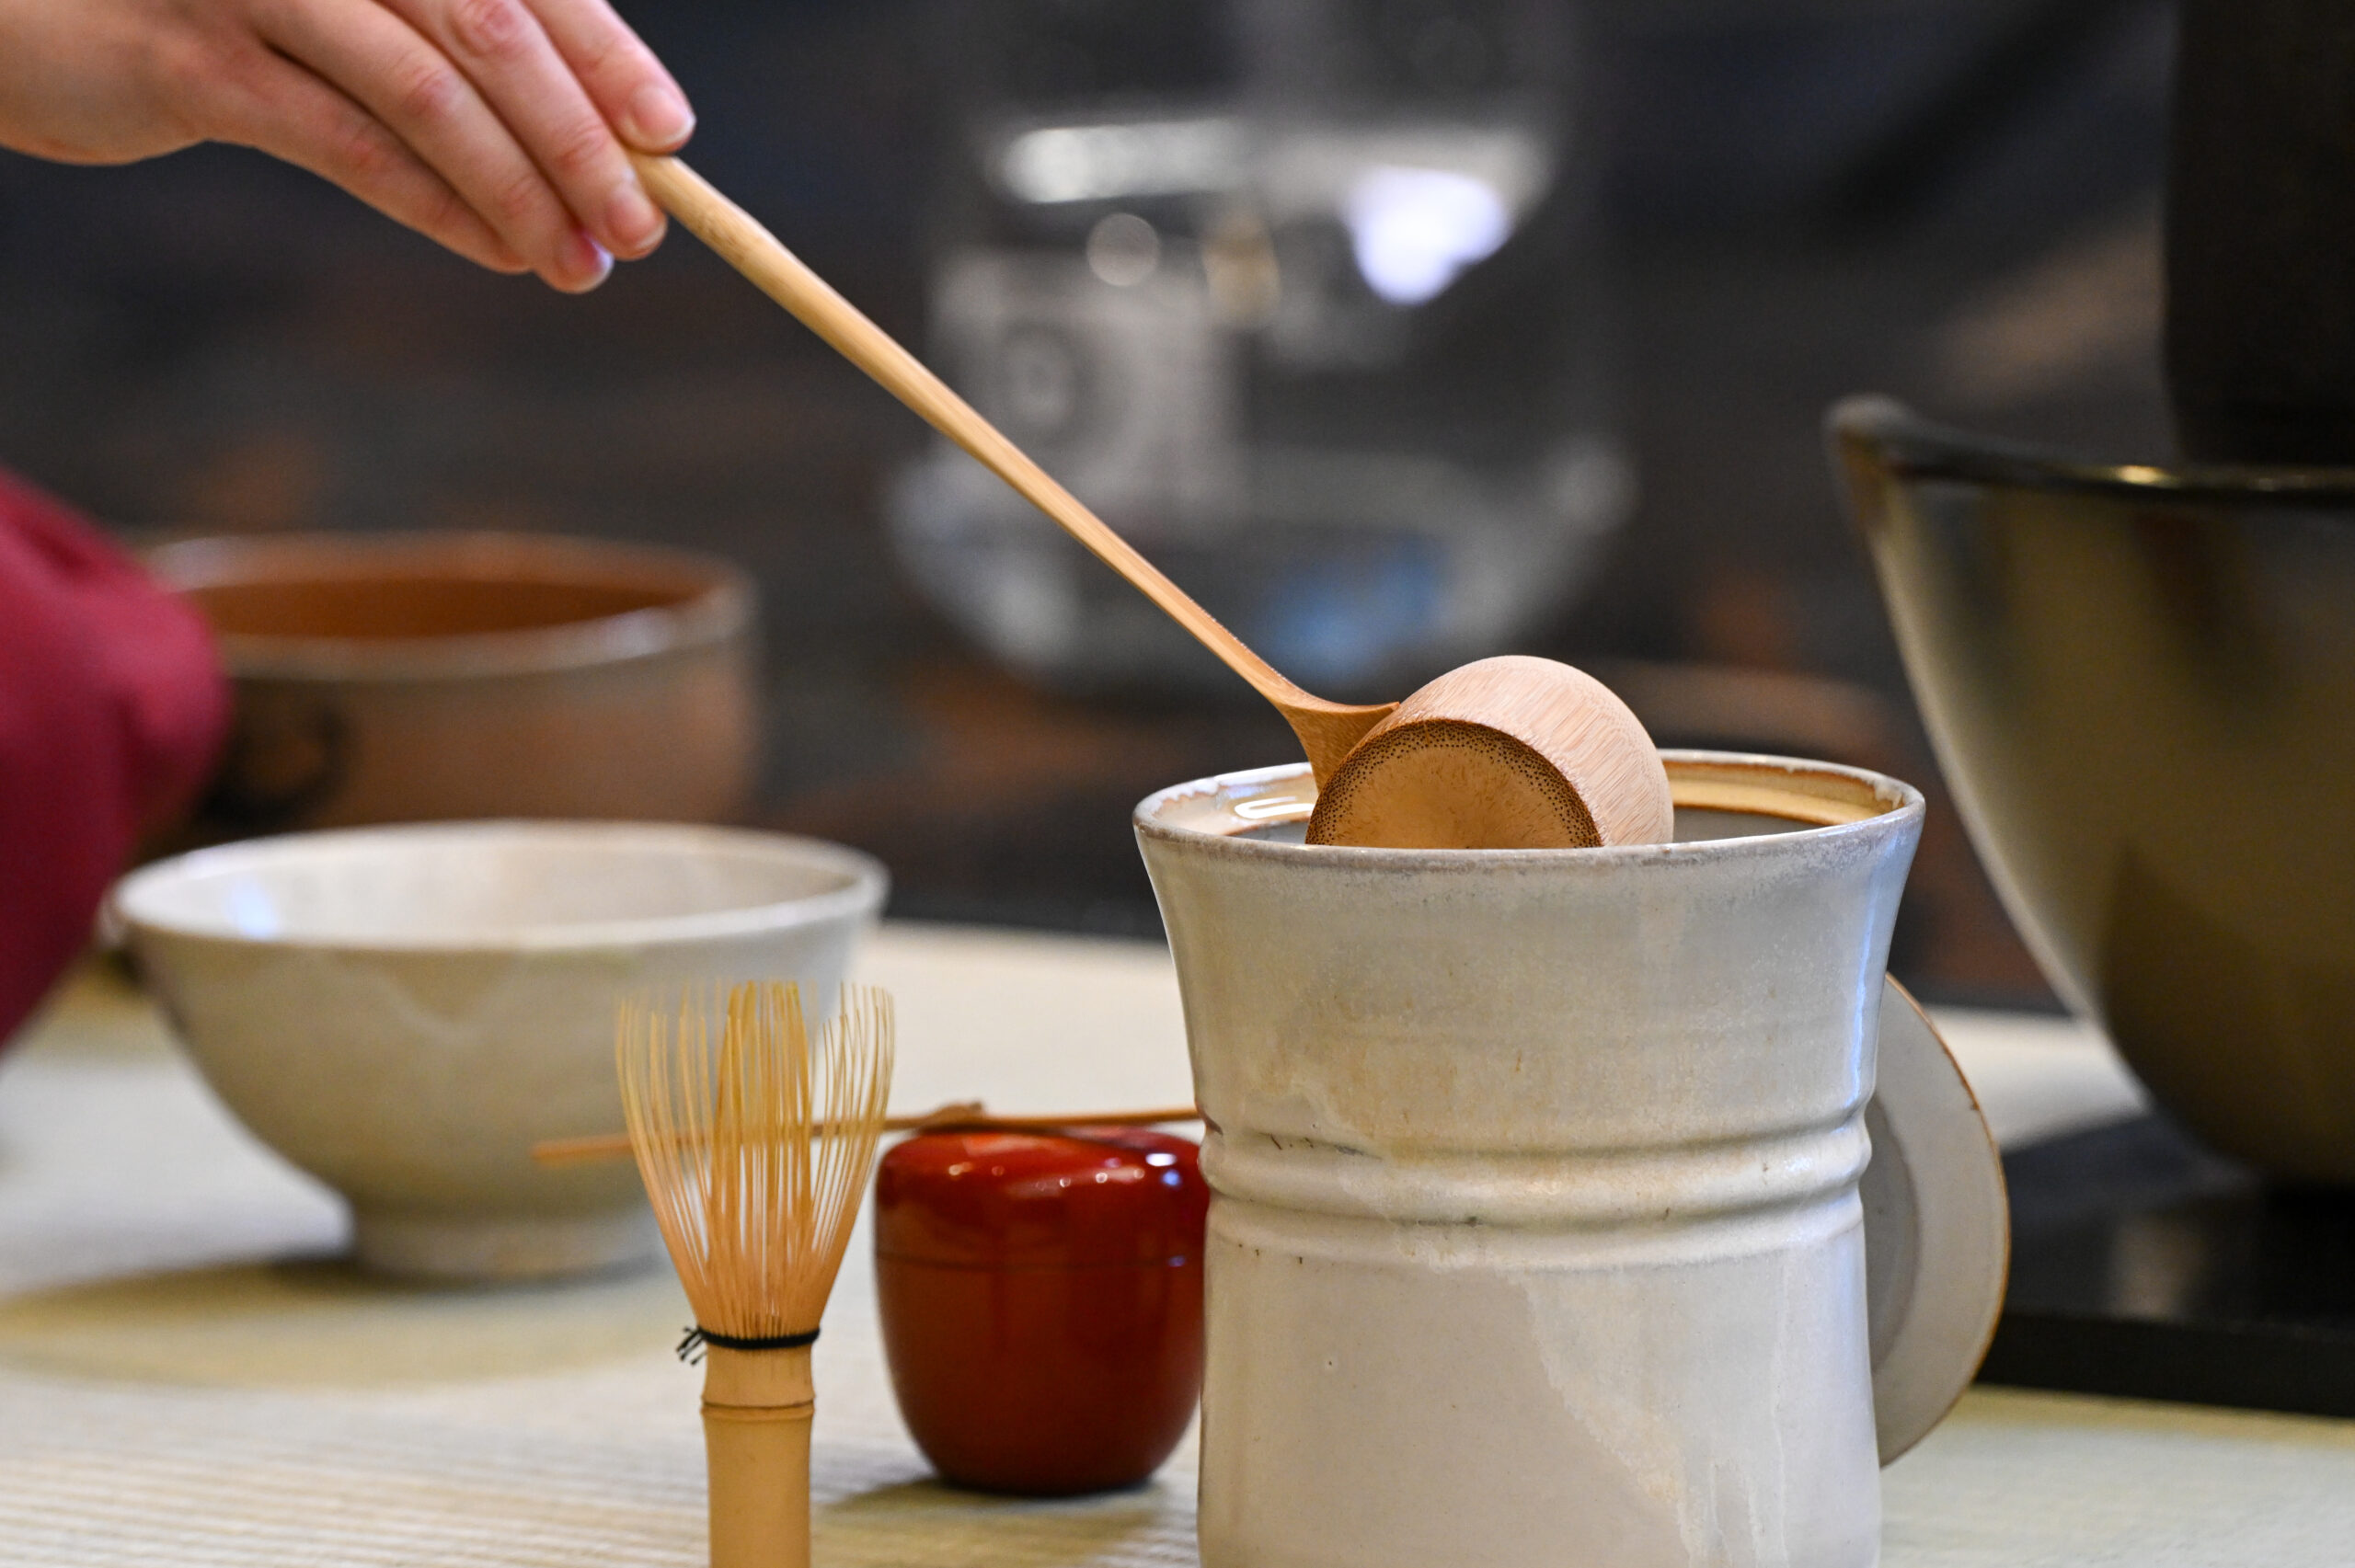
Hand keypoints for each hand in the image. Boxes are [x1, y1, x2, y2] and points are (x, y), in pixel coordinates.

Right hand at [0, 0, 694, 290]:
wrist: (29, 2)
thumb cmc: (222, 6)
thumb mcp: (345, 4)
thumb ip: (450, 44)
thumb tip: (597, 138)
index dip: (605, 55)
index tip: (668, 136)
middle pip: (490, 28)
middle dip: (579, 140)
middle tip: (641, 229)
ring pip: (426, 94)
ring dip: (519, 191)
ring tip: (580, 264)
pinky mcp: (196, 61)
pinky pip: (347, 143)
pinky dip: (439, 207)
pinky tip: (500, 253)